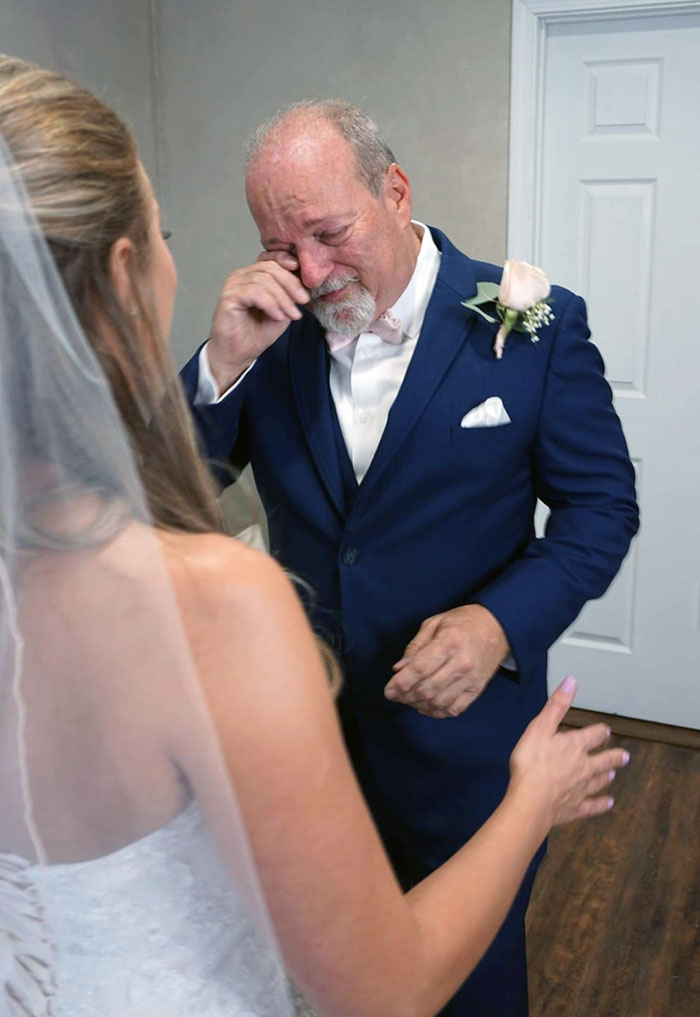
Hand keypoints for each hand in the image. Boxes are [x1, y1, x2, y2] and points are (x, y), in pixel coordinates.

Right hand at [208, 251, 308, 390]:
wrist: (239, 354)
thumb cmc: (257, 332)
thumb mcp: (282, 309)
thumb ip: (289, 293)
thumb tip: (306, 280)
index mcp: (254, 275)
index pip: (271, 258)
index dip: (287, 262)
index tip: (304, 277)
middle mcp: (242, 275)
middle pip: (270, 267)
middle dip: (291, 284)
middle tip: (302, 301)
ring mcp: (234, 284)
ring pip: (264, 279)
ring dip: (283, 298)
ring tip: (291, 315)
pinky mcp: (229, 296)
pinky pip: (254, 292)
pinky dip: (271, 304)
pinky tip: (278, 316)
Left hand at [384, 605, 509, 717]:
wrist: (498, 627)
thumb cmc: (463, 622)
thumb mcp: (435, 623)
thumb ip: (415, 647)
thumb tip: (399, 669)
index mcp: (449, 642)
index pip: (419, 669)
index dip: (400, 683)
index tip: (388, 691)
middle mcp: (461, 664)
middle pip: (427, 689)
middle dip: (406, 696)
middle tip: (395, 695)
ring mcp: (471, 679)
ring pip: (439, 702)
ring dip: (418, 705)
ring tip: (408, 700)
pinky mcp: (477, 690)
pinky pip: (454, 709)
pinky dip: (437, 712)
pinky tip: (425, 707)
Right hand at [508, 676, 629, 826]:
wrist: (531, 800)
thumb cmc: (532, 762)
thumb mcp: (539, 728)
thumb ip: (557, 706)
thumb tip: (572, 681)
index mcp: (576, 745)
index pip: (594, 735)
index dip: (600, 731)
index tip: (605, 730)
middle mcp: (585, 766)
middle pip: (605, 760)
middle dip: (614, 756)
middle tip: (624, 756)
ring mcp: (582, 789)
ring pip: (600, 781)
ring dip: (607, 776)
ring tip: (613, 774)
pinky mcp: (577, 808)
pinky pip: (593, 806)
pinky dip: (602, 805)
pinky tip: (609, 804)